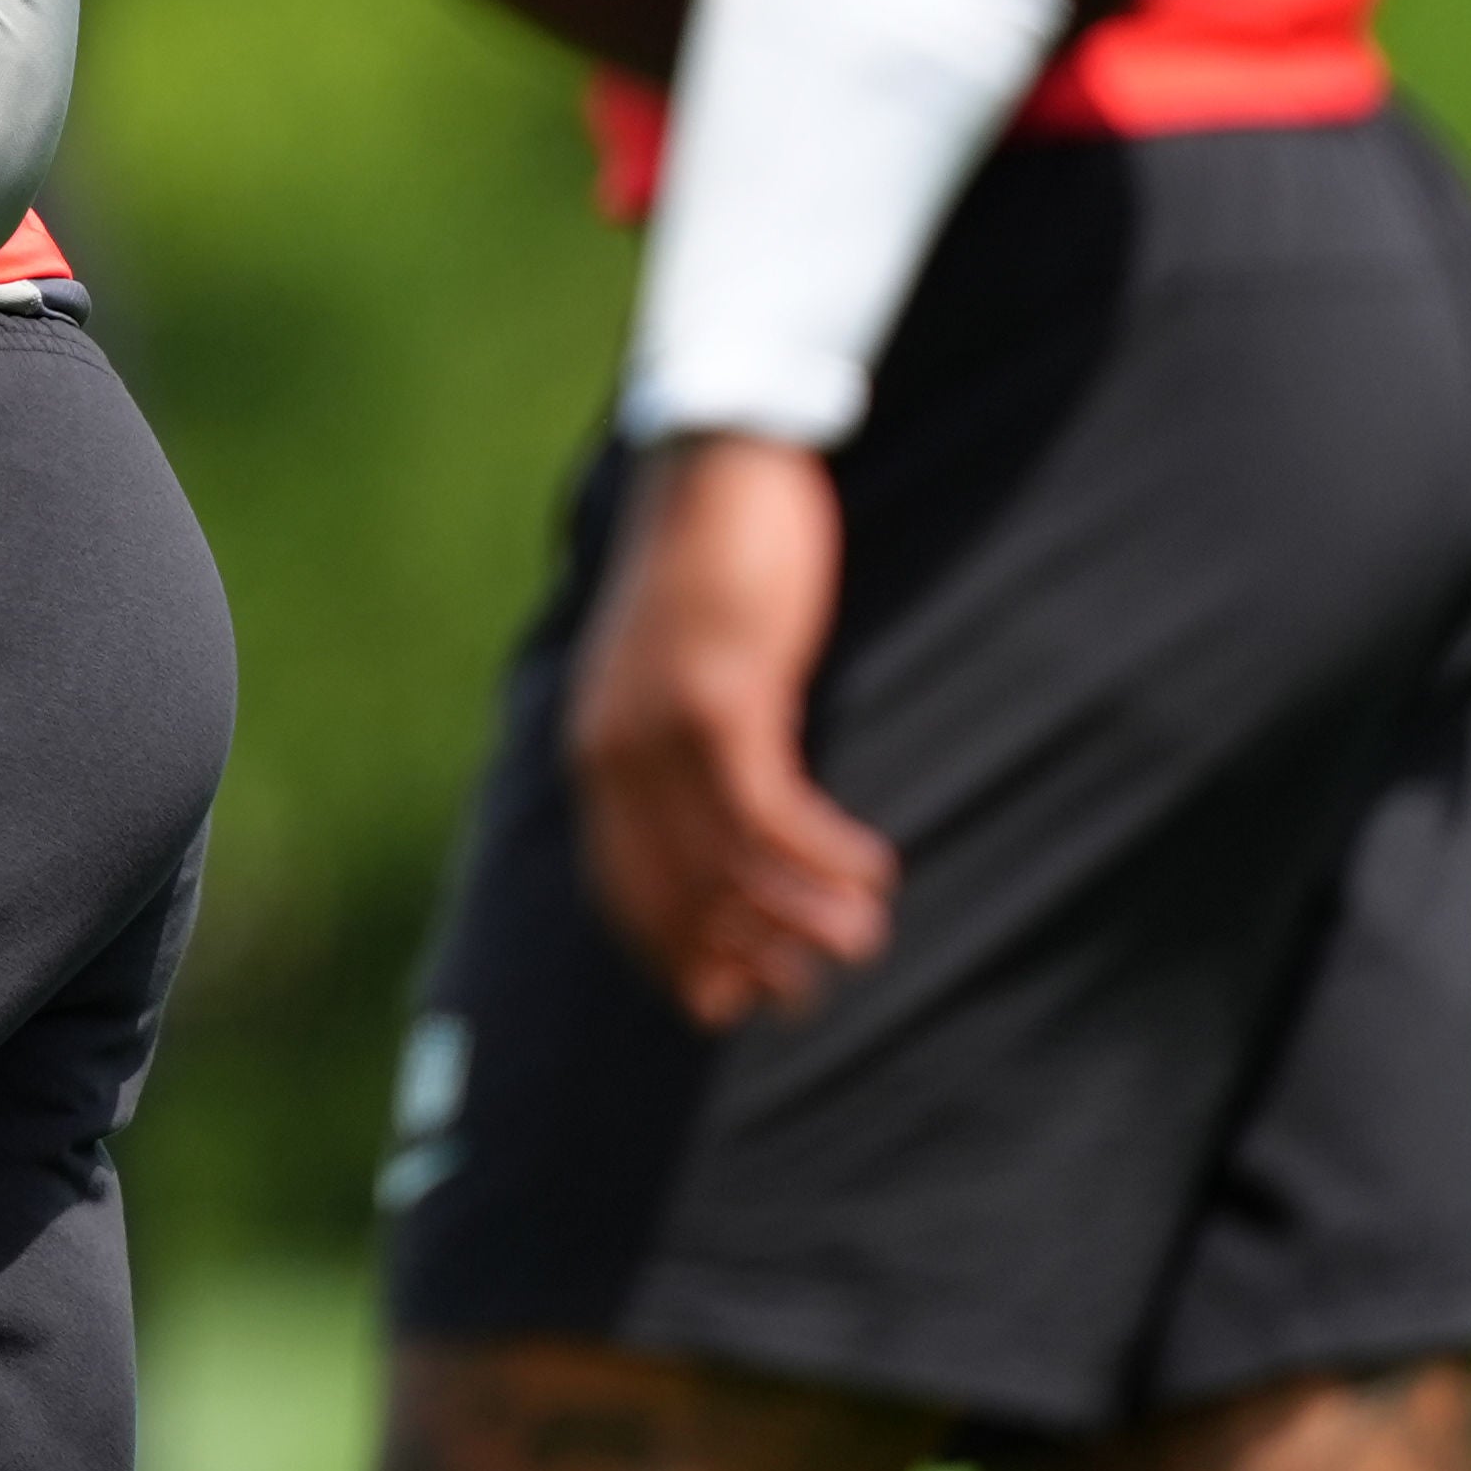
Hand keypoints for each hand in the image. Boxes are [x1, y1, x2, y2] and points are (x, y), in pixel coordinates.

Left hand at [564, 432, 899, 1027]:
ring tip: (860, 945)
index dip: (677, 956)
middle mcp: (613, 750)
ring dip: (800, 916)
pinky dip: (822, 854)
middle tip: (805, 996)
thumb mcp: (685, 676)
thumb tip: (727, 838)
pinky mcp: (721, 699)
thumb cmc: (713, 572)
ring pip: (729, 863)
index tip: (728, 1004)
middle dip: (742, 955)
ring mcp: (661, 727)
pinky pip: (771, 810)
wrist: (716, 466)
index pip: (623, 887)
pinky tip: (873, 871)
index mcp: (596, 750)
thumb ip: (685, 752)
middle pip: (677, 891)